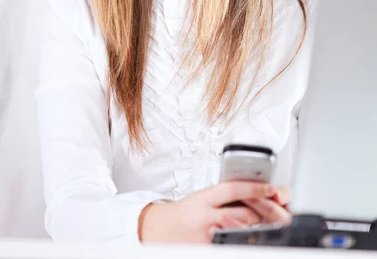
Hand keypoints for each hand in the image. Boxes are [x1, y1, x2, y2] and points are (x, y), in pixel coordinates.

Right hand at [138, 181, 286, 243]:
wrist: (157, 231)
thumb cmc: (182, 215)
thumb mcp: (201, 198)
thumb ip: (225, 198)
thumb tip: (254, 195)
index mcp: (204, 198)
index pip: (234, 189)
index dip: (255, 187)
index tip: (272, 188)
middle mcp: (207, 216)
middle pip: (245, 211)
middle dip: (266, 211)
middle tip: (280, 210)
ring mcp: (209, 235)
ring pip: (244, 229)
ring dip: (260, 227)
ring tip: (274, 224)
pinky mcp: (210, 249)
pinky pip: (234, 244)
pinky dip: (246, 240)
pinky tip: (254, 238)